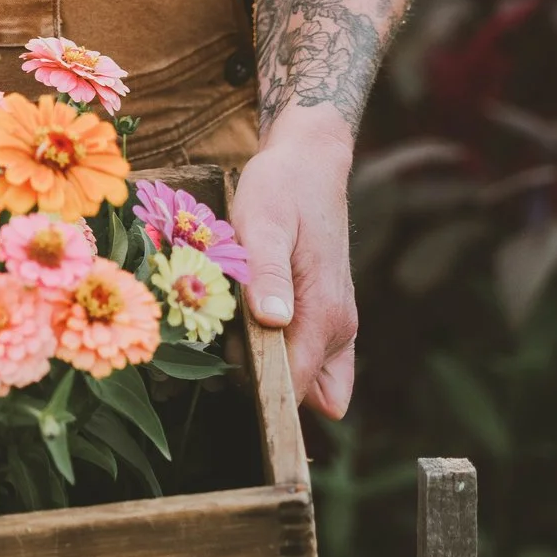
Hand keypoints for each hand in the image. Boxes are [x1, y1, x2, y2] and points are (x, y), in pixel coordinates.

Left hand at [231, 107, 359, 420]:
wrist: (308, 164)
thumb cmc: (281, 190)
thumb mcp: (263, 223)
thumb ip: (268, 274)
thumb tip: (273, 322)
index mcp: (325, 313)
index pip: (298, 384)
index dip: (262, 392)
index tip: (223, 377)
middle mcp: (338, 328)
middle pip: (301, 391)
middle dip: (261, 385)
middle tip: (217, 347)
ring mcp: (337, 325)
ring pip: (308, 381)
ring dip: (270, 372)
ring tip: (227, 335)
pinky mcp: (326, 317)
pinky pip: (312, 362)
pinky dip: (281, 358)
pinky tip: (245, 331)